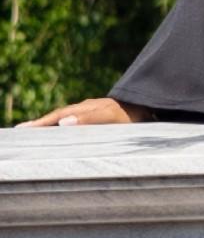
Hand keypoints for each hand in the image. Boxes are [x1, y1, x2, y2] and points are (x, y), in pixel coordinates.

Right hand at [19, 96, 139, 126]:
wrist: (147, 106)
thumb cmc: (129, 114)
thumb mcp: (109, 116)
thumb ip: (88, 119)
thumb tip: (62, 123)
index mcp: (84, 108)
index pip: (58, 116)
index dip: (41, 123)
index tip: (24, 129)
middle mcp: (86, 108)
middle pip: (58, 115)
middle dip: (40, 123)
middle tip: (22, 130)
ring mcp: (92, 111)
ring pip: (67, 117)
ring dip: (51, 124)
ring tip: (36, 131)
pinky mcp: (100, 117)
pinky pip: (77, 121)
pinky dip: (65, 125)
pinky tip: (63, 131)